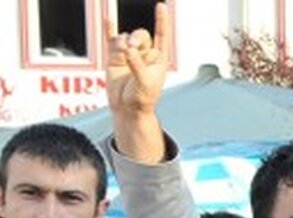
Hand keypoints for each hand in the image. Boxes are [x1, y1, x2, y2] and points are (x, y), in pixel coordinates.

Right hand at [105, 1, 169, 115]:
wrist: (127, 108)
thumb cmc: (142, 97)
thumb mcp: (145, 82)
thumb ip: (137, 65)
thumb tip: (128, 50)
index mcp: (158, 58)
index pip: (162, 36)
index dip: (161, 21)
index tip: (161, 5)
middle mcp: (144, 54)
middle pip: (140, 35)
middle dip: (135, 38)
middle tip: (130, 48)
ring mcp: (129, 54)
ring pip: (125, 37)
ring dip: (123, 41)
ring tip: (123, 53)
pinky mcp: (115, 57)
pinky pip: (111, 39)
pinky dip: (109, 29)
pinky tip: (108, 18)